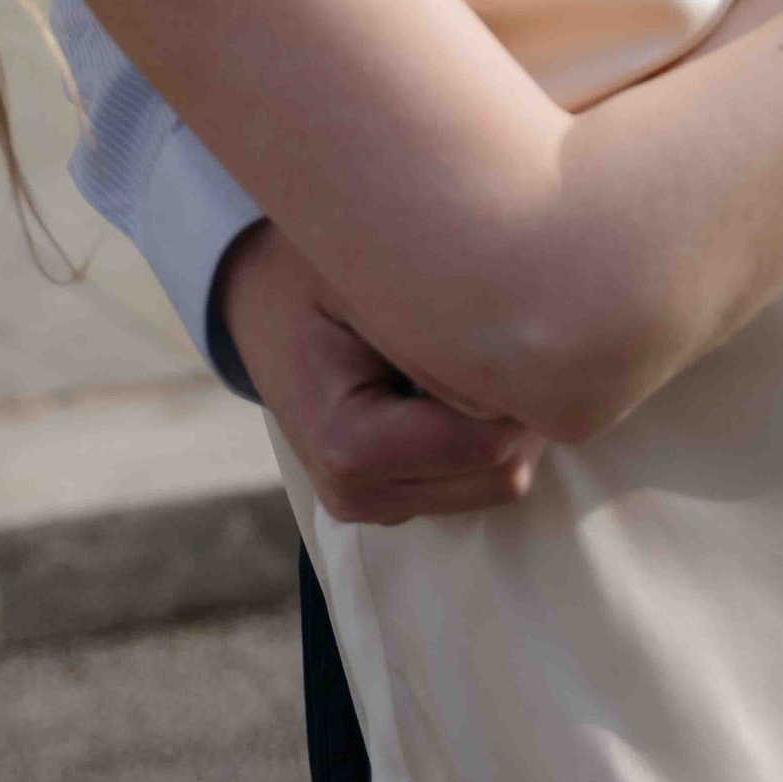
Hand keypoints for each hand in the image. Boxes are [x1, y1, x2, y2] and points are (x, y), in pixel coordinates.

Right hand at [215, 225, 544, 526]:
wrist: (256, 302)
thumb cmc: (309, 275)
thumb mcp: (365, 276)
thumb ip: (437, 322)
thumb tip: (527, 355)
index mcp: (349, 445)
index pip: (488, 445)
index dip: (522, 388)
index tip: (520, 326)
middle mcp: (357, 494)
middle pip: (500, 473)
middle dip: (519, 408)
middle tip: (504, 332)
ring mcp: (372, 506)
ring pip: (495, 482)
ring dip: (502, 421)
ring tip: (466, 352)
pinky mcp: (388, 501)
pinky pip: (472, 479)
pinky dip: (480, 433)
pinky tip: (449, 379)